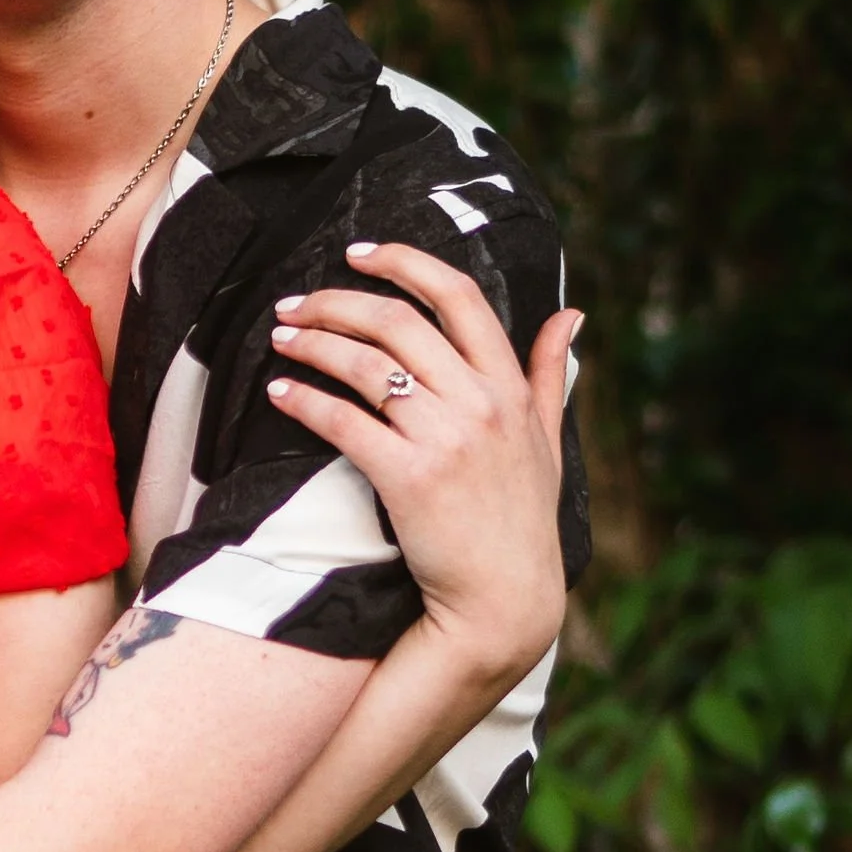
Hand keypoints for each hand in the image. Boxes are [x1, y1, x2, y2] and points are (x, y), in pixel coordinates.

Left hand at [268, 244, 577, 681]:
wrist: (502, 598)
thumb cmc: (520, 521)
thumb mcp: (548, 441)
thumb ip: (551, 374)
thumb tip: (572, 314)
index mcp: (509, 386)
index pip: (458, 296)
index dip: (404, 262)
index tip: (358, 252)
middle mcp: (480, 402)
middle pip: (397, 322)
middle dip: (336, 302)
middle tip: (295, 303)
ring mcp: (445, 438)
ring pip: (366, 364)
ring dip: (313, 343)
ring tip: (281, 339)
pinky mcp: (408, 477)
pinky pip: (345, 421)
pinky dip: (305, 401)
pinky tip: (280, 393)